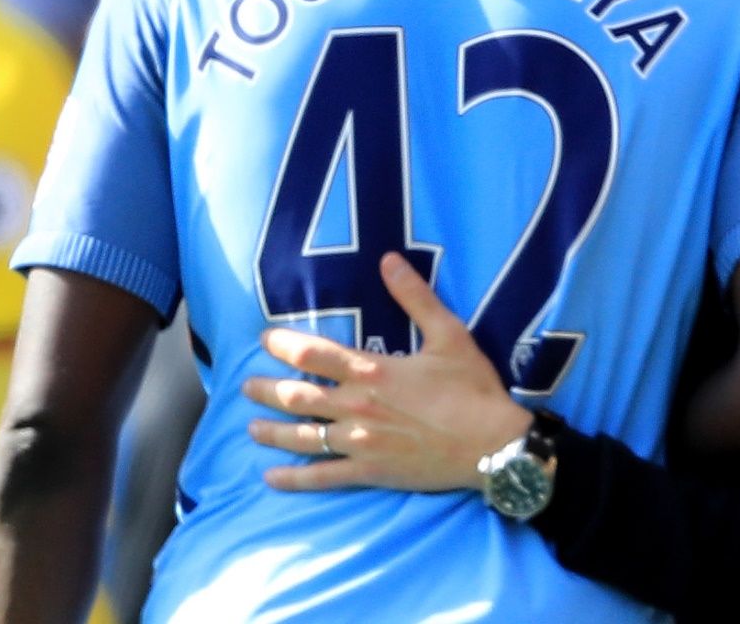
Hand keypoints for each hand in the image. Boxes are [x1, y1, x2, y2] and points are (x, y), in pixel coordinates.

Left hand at [242, 252, 533, 491]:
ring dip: (271, 432)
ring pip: (302, 437)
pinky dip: (294, 478)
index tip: (264, 340)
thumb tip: (389, 260)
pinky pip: (322, 477)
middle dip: (265, 390)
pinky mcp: (369, 472)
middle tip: (246, 386)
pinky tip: (272, 478)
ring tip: (251, 428)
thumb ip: (415, 297)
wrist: (493, 446)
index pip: (312, 354)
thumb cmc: (472, 389)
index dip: (282, 345)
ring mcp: (359, 442)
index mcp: (372, 371)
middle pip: (296, 397)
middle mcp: (356, 406)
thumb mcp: (449, 334)